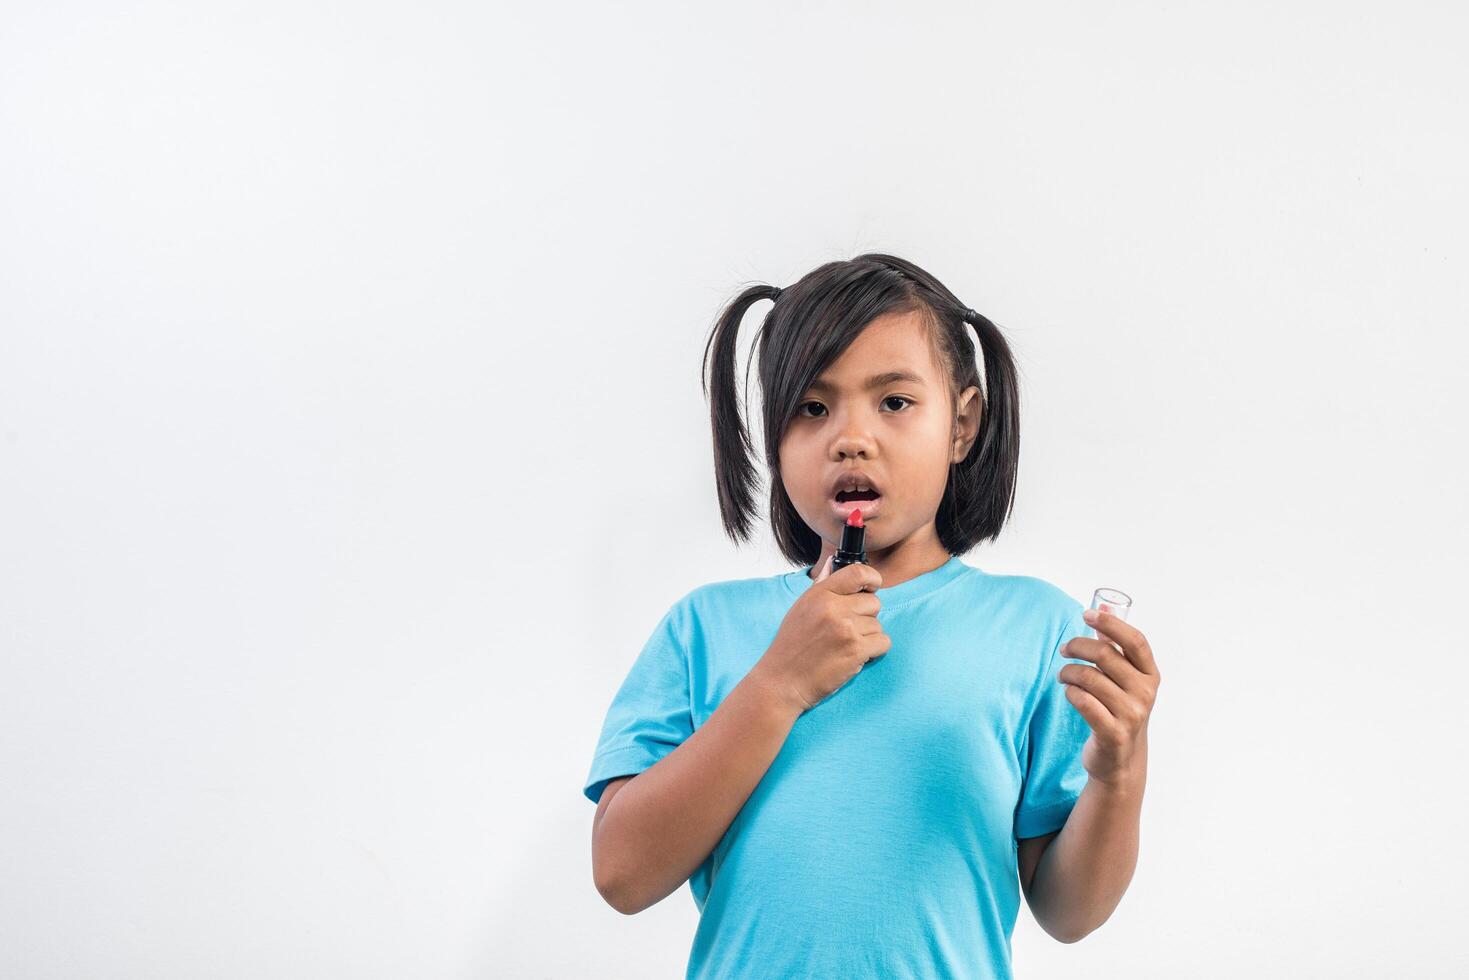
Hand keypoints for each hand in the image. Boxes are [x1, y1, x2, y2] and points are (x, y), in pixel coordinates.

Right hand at [751, 555, 889, 713]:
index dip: (872, 579)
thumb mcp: (801, 608)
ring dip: (868, 637)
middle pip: (874, 602)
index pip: (858, 572)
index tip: (873, 586)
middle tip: (847, 630)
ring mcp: (845, 629)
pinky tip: (855, 656)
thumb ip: (821, 584)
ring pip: (878, 625)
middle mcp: (833, 608)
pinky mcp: (855, 650)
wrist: (781, 681)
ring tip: (844, 646)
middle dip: (866, 617)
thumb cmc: (790, 646)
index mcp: (820, 594)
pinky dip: (874, 651)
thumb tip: (832, 562)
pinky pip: (883, 642)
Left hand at [1058, 608, 1160, 788]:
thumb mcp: (1125, 679)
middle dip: (1077, 646)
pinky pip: (1082, 701)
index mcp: (1150, 675)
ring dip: (1068, 672)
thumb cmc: (1119, 710)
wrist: (1120, 760)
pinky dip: (1070, 692)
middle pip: (1104, 654)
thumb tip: (1102, 606)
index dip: (1111, 623)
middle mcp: (1145, 693)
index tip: (1087, 613)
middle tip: (1064, 650)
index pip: (1134, 641)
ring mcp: (1131, 714)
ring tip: (1063, 675)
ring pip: (1088, 677)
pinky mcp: (1113, 732)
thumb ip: (1115, 646)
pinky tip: (1068, 692)